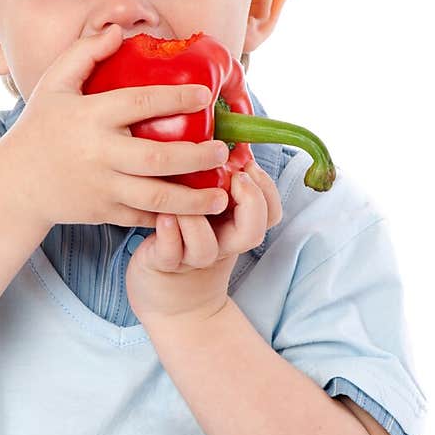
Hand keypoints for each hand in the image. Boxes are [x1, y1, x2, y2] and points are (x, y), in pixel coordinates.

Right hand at [2, 25, 231, 230]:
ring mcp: (102, 187)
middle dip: (195, 156)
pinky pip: (144, 217)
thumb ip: (84, 53)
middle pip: (156, 157)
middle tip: (222, 151)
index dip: (175, 97)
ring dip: (193, 199)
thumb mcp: (54, 85)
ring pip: (155, 196)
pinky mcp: (104, 213)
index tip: (205, 95)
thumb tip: (118, 32)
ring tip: (222, 195)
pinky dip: (171, 218)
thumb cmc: (40, 128)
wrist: (17, 184)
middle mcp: (98, 154)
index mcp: (90, 117)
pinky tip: (197, 214)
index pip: (138, 103)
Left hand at [125, 158, 282, 324]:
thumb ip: (219, 182)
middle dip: (250, 202)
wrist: (166, 298)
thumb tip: (227, 136)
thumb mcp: (210, 211)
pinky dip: (169, 234)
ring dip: (197, 218)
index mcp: (235, 228)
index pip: (270, 213)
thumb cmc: (184, 240)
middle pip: (253, 233)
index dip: (265, 190)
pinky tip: (163, 216)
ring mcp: (192, 258)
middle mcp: (220, 245)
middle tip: (233, 177)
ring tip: (182, 195)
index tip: (246, 165)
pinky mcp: (165, 265)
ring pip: (207, 246)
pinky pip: (171, 252)